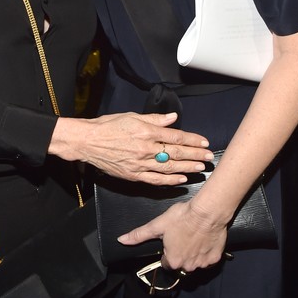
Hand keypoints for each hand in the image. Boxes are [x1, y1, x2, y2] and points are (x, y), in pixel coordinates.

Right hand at [51, 112, 212, 184]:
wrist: (88, 141)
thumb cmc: (108, 126)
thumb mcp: (132, 116)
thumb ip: (154, 119)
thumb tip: (172, 118)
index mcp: (146, 132)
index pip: (175, 136)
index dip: (192, 139)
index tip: (204, 141)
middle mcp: (146, 149)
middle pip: (176, 153)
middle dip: (195, 155)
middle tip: (209, 157)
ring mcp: (140, 164)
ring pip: (169, 168)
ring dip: (187, 168)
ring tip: (201, 168)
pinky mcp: (134, 175)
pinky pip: (156, 180)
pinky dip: (170, 181)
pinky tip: (181, 179)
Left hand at [118, 198, 227, 271]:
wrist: (207, 212)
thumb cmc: (182, 217)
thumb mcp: (157, 225)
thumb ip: (139, 235)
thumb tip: (121, 240)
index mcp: (172, 261)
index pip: (166, 263)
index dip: (167, 251)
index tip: (171, 240)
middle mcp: (187, 267)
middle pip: (181, 264)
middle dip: (180, 254)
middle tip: (182, 237)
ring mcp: (202, 264)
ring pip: (194, 263)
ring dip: (193, 254)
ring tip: (193, 237)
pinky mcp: (215, 259)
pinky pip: (208, 260)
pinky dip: (206, 253)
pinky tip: (204, 240)